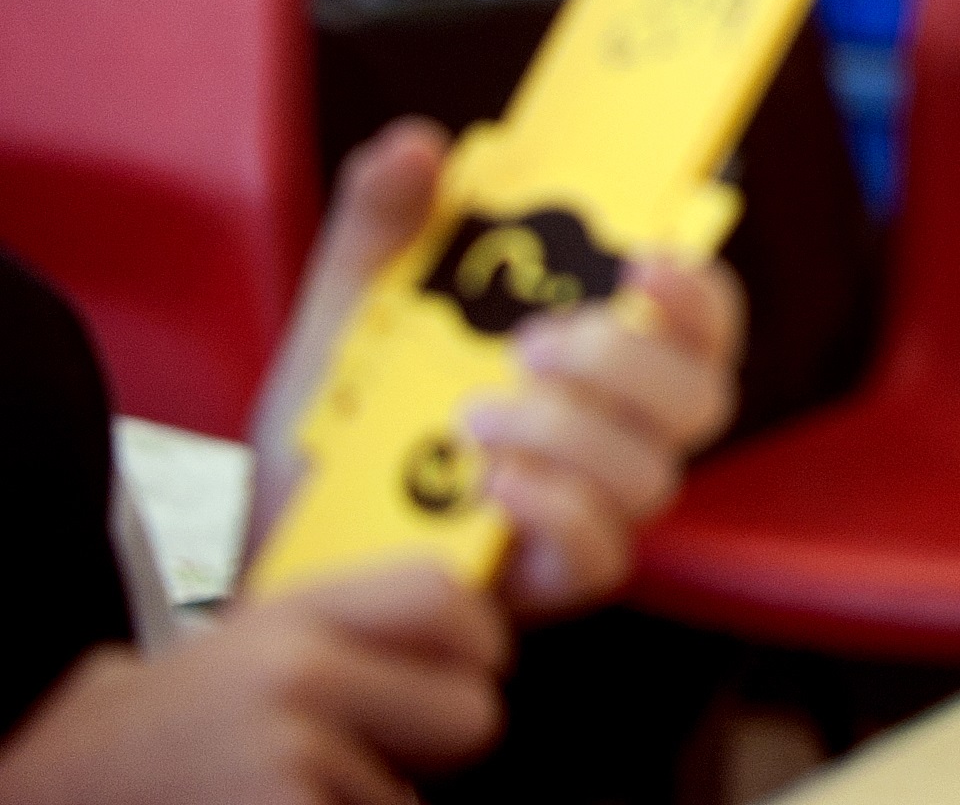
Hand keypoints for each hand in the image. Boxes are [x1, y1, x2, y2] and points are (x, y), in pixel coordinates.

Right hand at [0, 563, 505, 804]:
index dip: (479, 643)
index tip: (469, 670)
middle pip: (471, 713)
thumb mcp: (255, 645)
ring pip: (414, 799)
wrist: (57, 785)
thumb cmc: (170, 726)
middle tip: (372, 754)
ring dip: (364, 803)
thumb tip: (482, 652)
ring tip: (281, 790)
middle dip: (438, 748)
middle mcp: (298, 676)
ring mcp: (288, 756)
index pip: (448, 598)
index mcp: (296, 617)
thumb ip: (357, 639)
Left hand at [250, 119, 745, 620]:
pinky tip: (489, 482)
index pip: (700, 324)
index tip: (644, 258)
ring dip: (574, 433)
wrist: (269, 537)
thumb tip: (414, 142)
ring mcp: (588, 509)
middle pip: (703, 397)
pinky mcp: (546, 579)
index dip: (699, 291)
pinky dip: (554, 508)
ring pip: (654, 474)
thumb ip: (382, 224)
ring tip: (477, 415)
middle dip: (631, 363)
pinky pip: (600, 553)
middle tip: (536, 342)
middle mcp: (612, 433)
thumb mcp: (348, 309)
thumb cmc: (330, 426)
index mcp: (592, 357)